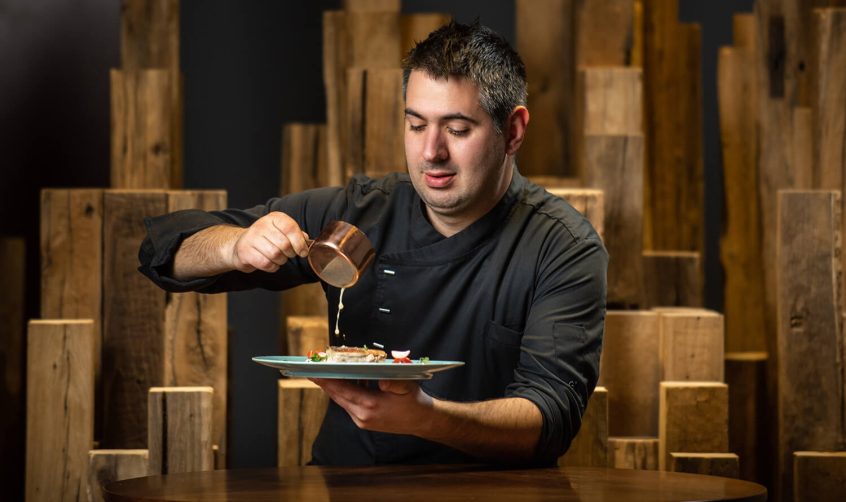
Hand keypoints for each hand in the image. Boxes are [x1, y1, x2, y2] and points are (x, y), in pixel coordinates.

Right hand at [228, 212, 309, 272]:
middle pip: (284, 244)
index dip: (299, 242)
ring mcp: (251, 238)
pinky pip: (266, 263)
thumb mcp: (281, 231)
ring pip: (275, 254)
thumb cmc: (267, 239)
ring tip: (279, 258)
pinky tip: (271, 263)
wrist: (242, 244)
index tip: (303, 252)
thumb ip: (295, 234)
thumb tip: (306, 241)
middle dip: (290, 253)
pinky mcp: (245, 252)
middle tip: (288, 255)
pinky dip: (272, 267)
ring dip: (281, 261)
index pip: (290, 228)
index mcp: (274, 218)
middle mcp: (261, 225)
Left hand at [310, 378, 433, 435]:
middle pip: (337, 396)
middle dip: (325, 382)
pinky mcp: (363, 422)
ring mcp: (362, 421)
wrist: (422, 420)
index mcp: (371, 406)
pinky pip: (349, 404)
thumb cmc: (414, 401)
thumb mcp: (406, 386)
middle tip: (313, 369)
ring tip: (326, 372)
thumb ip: (392, 382)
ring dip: (335, 387)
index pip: (342, 391)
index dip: (327, 380)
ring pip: (342, 401)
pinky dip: (345, 392)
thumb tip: (379, 378)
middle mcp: (362, 416)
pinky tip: (346, 380)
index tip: (314, 372)